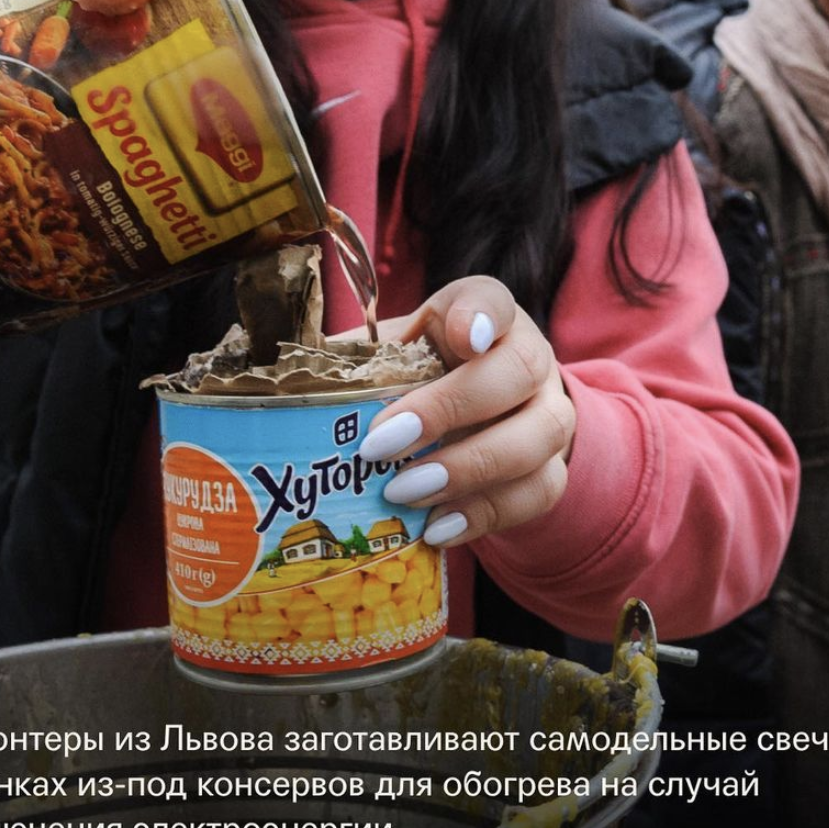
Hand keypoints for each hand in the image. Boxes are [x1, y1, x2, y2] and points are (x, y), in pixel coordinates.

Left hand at [356, 277, 574, 547]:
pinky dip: (485, 515)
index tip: (464, 336)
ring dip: (469, 470)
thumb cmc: (420, 379)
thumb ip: (352, 360)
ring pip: (538, 436)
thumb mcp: (389, 356)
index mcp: (484, 315)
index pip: (492, 298)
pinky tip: (437, 529)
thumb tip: (274, 378)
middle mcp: (529, 356)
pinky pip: (537, 493)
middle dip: (450, 409)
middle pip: (519, 370)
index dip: (480, 314)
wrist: (486, 417)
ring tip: (405, 493)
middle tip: (383, 446)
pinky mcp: (554, 467)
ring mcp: (550, 413)